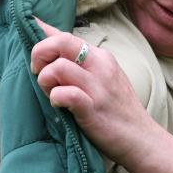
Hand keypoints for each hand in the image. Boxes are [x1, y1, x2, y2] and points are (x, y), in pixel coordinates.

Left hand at [30, 18, 153, 162]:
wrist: (141, 138)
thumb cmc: (116, 108)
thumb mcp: (104, 76)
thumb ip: (80, 60)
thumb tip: (47, 36)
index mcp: (101, 56)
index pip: (64, 35)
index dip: (40, 38)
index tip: (32, 47)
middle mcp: (101, 66)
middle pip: (61, 41)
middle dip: (39, 53)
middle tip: (38, 72)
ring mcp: (98, 87)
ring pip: (59, 67)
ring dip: (45, 79)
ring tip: (50, 92)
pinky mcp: (93, 108)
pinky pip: (66, 94)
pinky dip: (56, 98)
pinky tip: (59, 104)